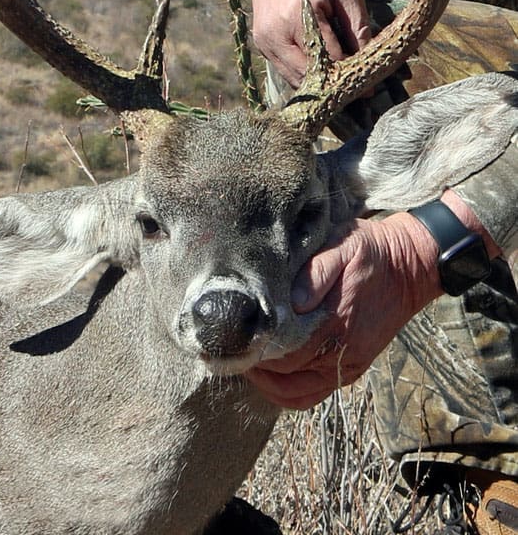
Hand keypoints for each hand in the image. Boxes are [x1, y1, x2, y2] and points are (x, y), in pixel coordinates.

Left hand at [247, 212, 441, 408]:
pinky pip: (312, 394)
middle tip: (230, 350)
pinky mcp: (352, 368)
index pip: (284, 354)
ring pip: (297, 394)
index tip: (232, 339)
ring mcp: (348, 365)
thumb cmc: (370, 252)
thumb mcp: (343, 246)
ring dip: (268, 383)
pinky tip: (272, 373)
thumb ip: (315, 273)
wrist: (411, 267)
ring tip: (248, 362)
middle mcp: (342, 352)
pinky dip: (287, 391)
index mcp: (336, 323)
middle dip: (254, 366)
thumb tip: (291, 302)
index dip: (254, 351)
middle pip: (285, 377)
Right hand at [252, 0, 373, 86]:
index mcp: (295, 15)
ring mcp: (263, 39)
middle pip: (306, 76)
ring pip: (293, 78)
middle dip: (333, 85)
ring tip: (343, 83)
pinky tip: (324, 71)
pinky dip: (303, 73)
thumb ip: (357, 27)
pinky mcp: (261, 42)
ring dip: (317, 84)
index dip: (349, 76)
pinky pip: (284, 68)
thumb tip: (367, 64)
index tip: (369, 88)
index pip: (327, 61)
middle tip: (358, 91)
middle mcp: (273, 32)